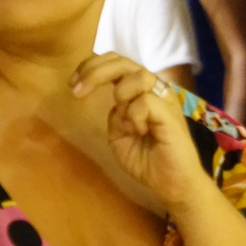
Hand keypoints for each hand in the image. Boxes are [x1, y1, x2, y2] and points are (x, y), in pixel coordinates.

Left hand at [72, 54, 204, 210]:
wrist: (172, 184)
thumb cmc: (148, 161)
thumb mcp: (119, 136)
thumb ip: (116, 115)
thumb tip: (115, 103)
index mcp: (141, 92)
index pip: (116, 63)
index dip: (92, 66)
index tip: (73, 84)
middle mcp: (154, 90)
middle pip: (123, 61)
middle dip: (95, 71)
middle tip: (77, 91)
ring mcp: (164, 99)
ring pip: (138, 75)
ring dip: (122, 95)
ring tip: (126, 122)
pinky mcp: (170, 112)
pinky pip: (145, 101)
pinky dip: (135, 117)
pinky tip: (141, 132)